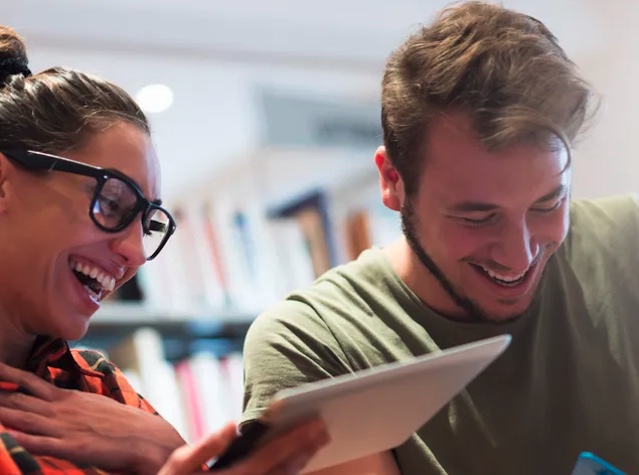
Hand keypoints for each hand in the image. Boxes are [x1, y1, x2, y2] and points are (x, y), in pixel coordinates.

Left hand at [0, 362, 184, 474]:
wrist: (147, 437)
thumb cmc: (123, 423)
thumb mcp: (95, 405)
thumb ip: (74, 403)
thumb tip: (59, 400)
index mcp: (69, 398)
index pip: (30, 383)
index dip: (7, 375)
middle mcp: (63, 409)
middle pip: (20, 398)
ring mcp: (66, 427)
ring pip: (25, 417)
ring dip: (2, 411)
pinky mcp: (72, 447)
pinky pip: (41, 443)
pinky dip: (22, 438)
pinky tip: (6, 436)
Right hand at [159, 418, 329, 474]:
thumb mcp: (178, 467)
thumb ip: (204, 446)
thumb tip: (230, 425)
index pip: (271, 454)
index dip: (295, 438)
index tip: (314, 422)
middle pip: (285, 468)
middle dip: (306, 447)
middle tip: (325, 428)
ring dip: (303, 460)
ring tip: (318, 441)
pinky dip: (291, 472)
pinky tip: (299, 460)